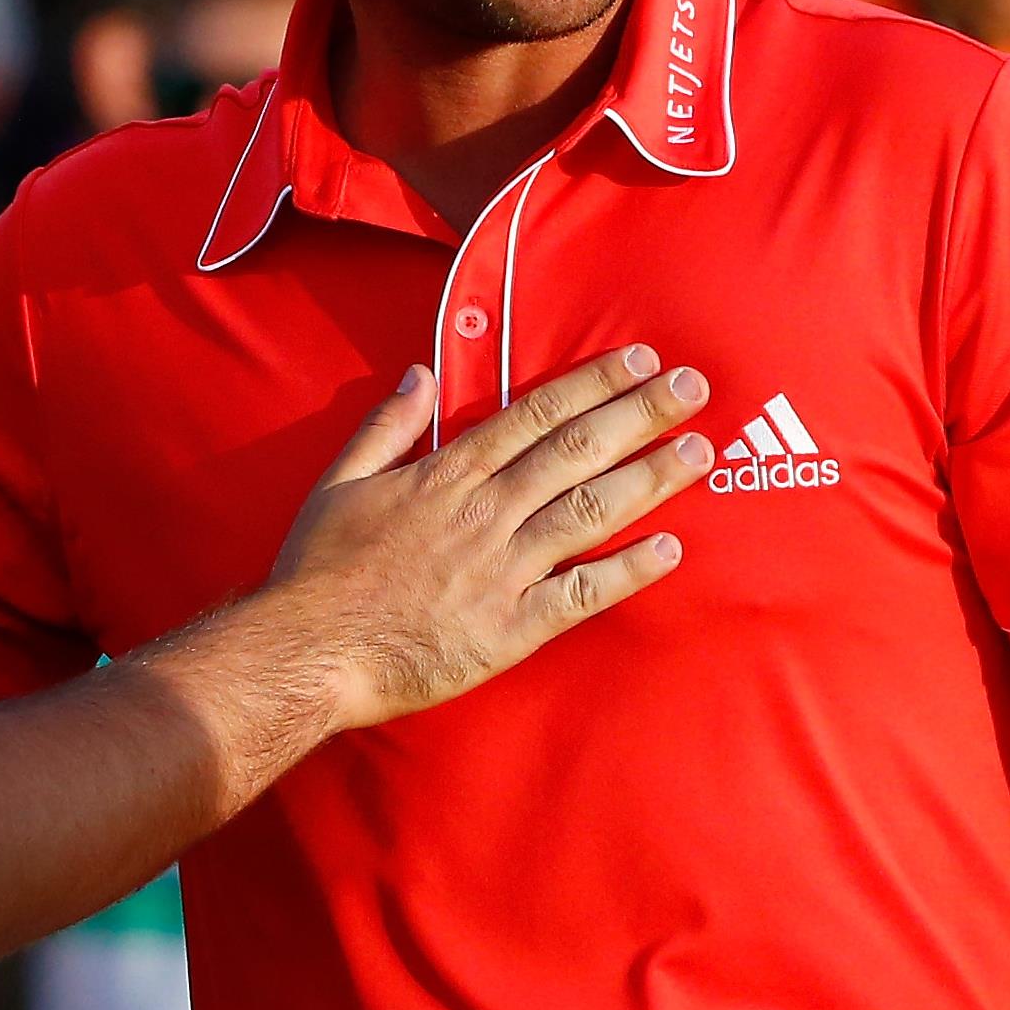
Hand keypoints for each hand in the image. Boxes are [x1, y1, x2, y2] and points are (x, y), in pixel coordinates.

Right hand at [266, 347, 711, 729]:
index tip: (637, 360)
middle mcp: (485, 513)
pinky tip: (670, 550)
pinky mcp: (511, 627)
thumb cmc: (318, 569)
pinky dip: (628, 571)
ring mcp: (503, 570)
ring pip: (589, 512)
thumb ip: (386, 427)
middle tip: (692, 387)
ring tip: (698, 452)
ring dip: (649, 479)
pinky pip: (582, 594)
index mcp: (446, 476)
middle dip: (638, 415)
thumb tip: (421, 374)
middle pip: (575, 452)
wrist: (311, 649)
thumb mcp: (338, 483)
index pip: (534, 416)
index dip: (592, 385)